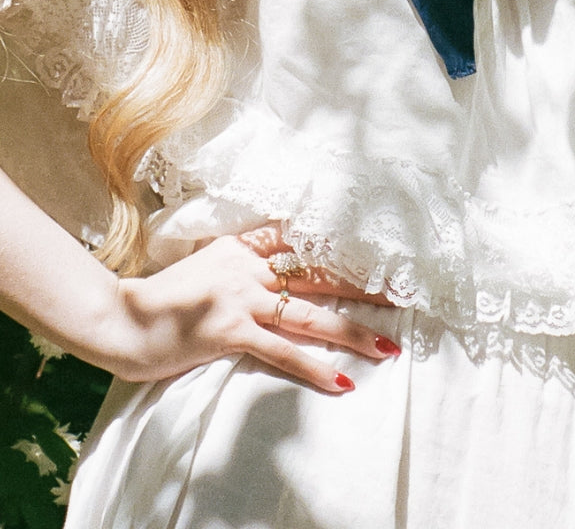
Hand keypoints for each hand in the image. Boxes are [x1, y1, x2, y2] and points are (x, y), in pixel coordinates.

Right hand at [106, 231, 397, 391]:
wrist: (118, 317)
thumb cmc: (163, 298)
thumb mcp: (206, 264)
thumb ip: (241, 260)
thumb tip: (276, 265)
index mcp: (244, 248)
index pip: (304, 245)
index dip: (343, 252)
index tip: (380, 259)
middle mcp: (249, 267)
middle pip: (320, 277)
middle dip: (365, 289)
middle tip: (404, 298)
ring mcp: (240, 298)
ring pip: (310, 315)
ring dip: (352, 332)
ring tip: (387, 346)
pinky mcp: (229, 330)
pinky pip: (281, 350)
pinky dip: (313, 367)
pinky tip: (341, 381)